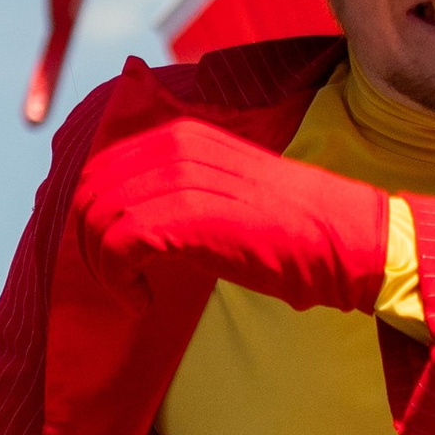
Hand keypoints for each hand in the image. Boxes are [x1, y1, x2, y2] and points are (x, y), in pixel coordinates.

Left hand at [72, 118, 386, 315]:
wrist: (345, 240)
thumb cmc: (294, 228)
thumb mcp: (229, 187)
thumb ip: (181, 184)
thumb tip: (131, 209)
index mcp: (183, 132)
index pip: (102, 166)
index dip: (96, 216)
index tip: (119, 256)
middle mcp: (176, 144)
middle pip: (90, 189)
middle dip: (90, 244)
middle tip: (120, 281)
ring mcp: (181, 177)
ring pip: (96, 217)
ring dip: (103, 268)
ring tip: (134, 294)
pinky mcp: (187, 218)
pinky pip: (117, 245)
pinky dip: (119, 281)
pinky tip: (144, 302)